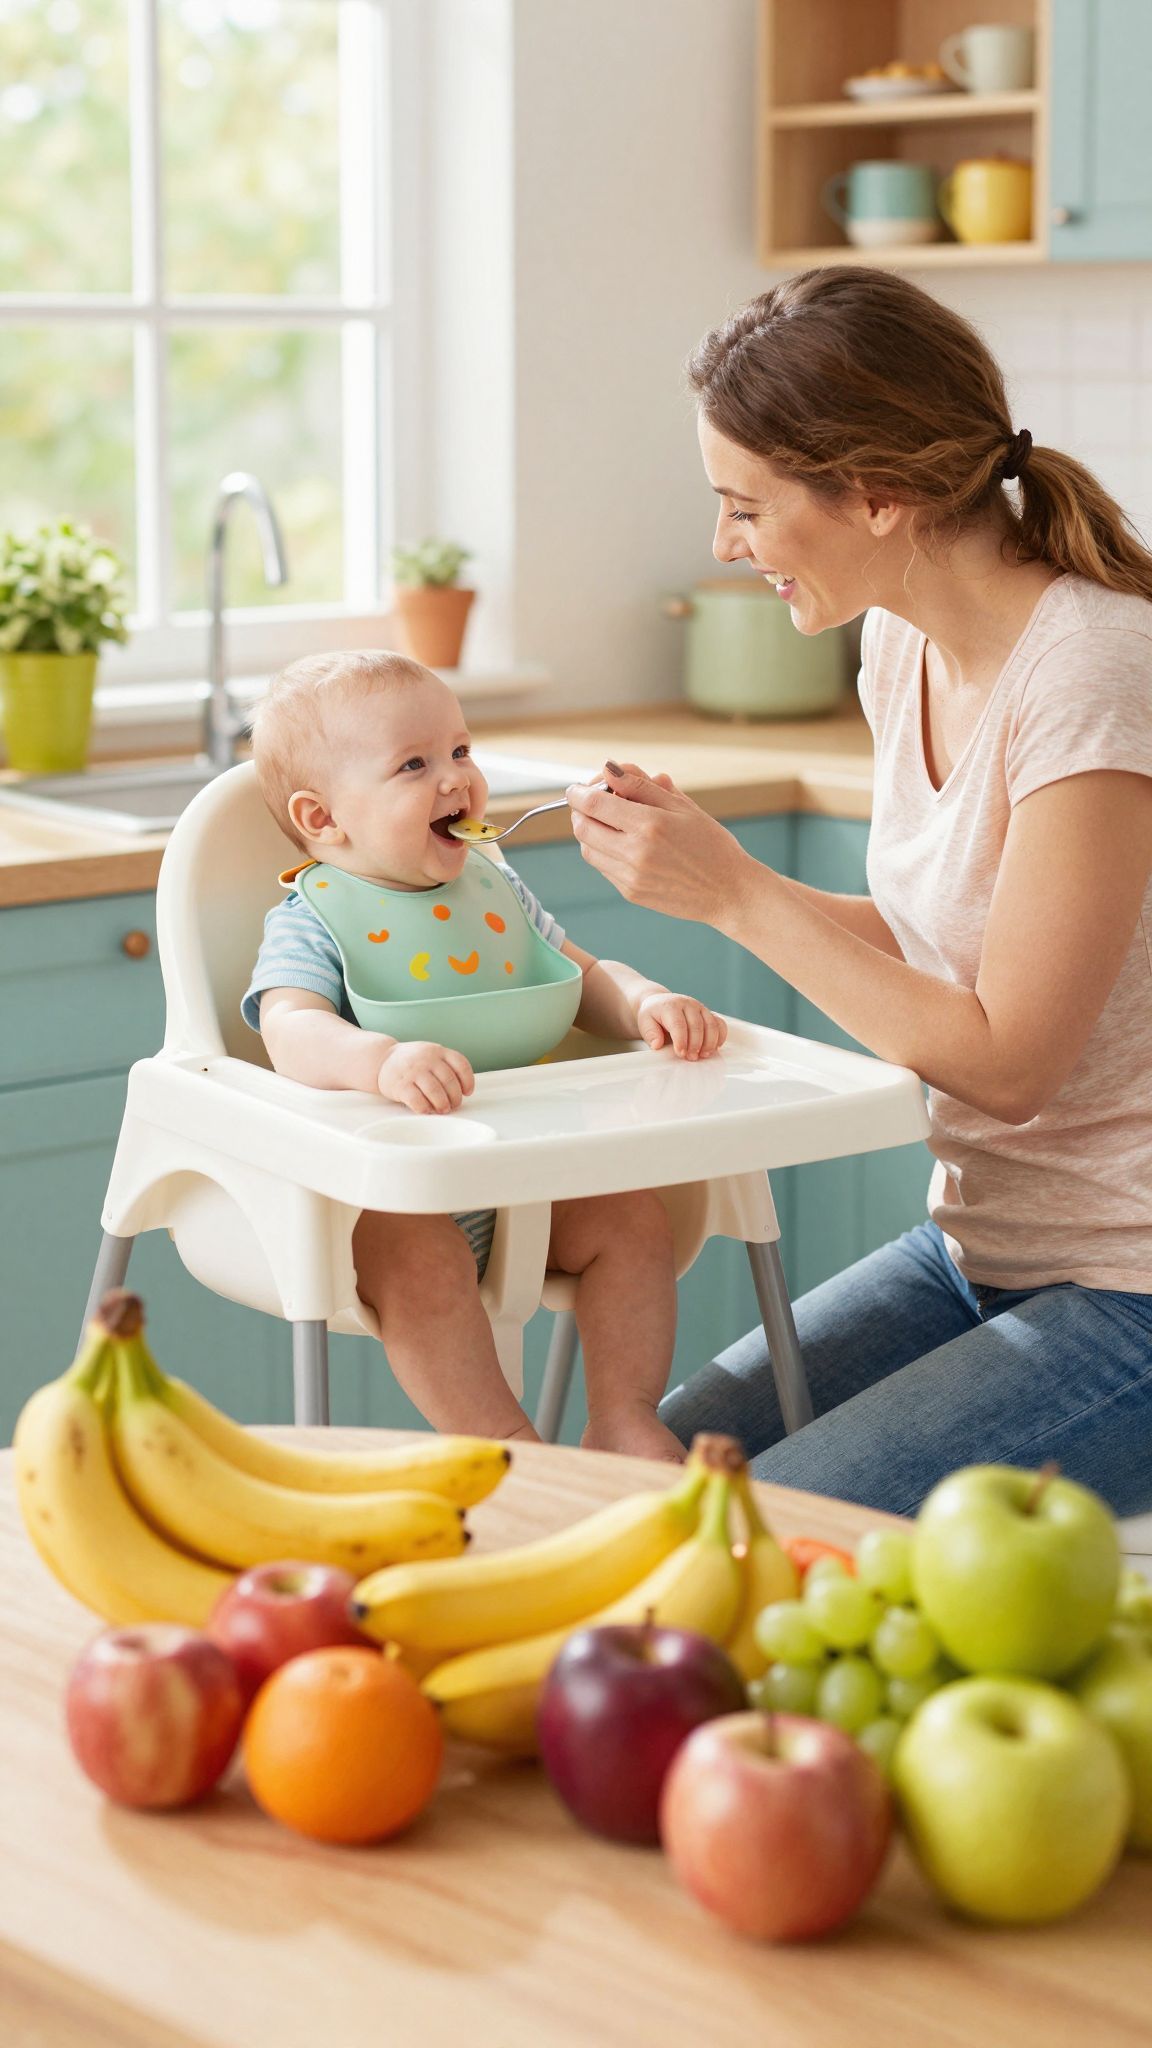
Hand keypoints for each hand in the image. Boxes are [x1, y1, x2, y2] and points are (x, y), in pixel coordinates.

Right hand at [377, 1040, 474, 1114]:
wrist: (382, 1059)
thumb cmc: (412, 1061)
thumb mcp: (431, 1054)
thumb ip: (446, 1066)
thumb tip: (462, 1091)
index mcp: (438, 1051)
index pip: (461, 1064)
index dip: (468, 1081)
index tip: (467, 1092)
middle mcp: (426, 1059)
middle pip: (449, 1080)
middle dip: (455, 1097)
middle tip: (454, 1105)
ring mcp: (413, 1071)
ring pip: (435, 1091)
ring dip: (442, 1104)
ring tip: (442, 1109)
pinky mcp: (400, 1085)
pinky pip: (417, 1100)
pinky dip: (425, 1108)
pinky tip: (426, 1110)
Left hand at [566, 763, 751, 926]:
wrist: (728, 891)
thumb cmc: (711, 844)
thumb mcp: (682, 806)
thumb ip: (641, 785)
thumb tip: (609, 768)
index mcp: (649, 824)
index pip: (593, 803)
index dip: (578, 793)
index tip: (578, 788)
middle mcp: (635, 852)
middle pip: (582, 827)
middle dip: (580, 811)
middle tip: (591, 803)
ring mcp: (630, 876)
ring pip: (588, 849)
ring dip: (589, 832)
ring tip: (610, 823)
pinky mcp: (630, 892)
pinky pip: (602, 867)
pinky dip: (603, 851)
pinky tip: (624, 845)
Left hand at [636, 991, 727, 1060]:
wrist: (659, 1003)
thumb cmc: (652, 1015)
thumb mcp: (645, 1023)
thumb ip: (650, 1034)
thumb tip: (657, 1045)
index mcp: (671, 1006)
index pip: (678, 1023)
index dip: (681, 1040)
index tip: (680, 1053)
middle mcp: (687, 1004)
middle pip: (697, 1025)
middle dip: (695, 1044)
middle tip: (691, 1058)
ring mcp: (700, 1008)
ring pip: (711, 1024)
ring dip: (709, 1042)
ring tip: (703, 1055)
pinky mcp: (708, 1013)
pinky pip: (720, 1023)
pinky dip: (720, 1036)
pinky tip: (715, 1048)